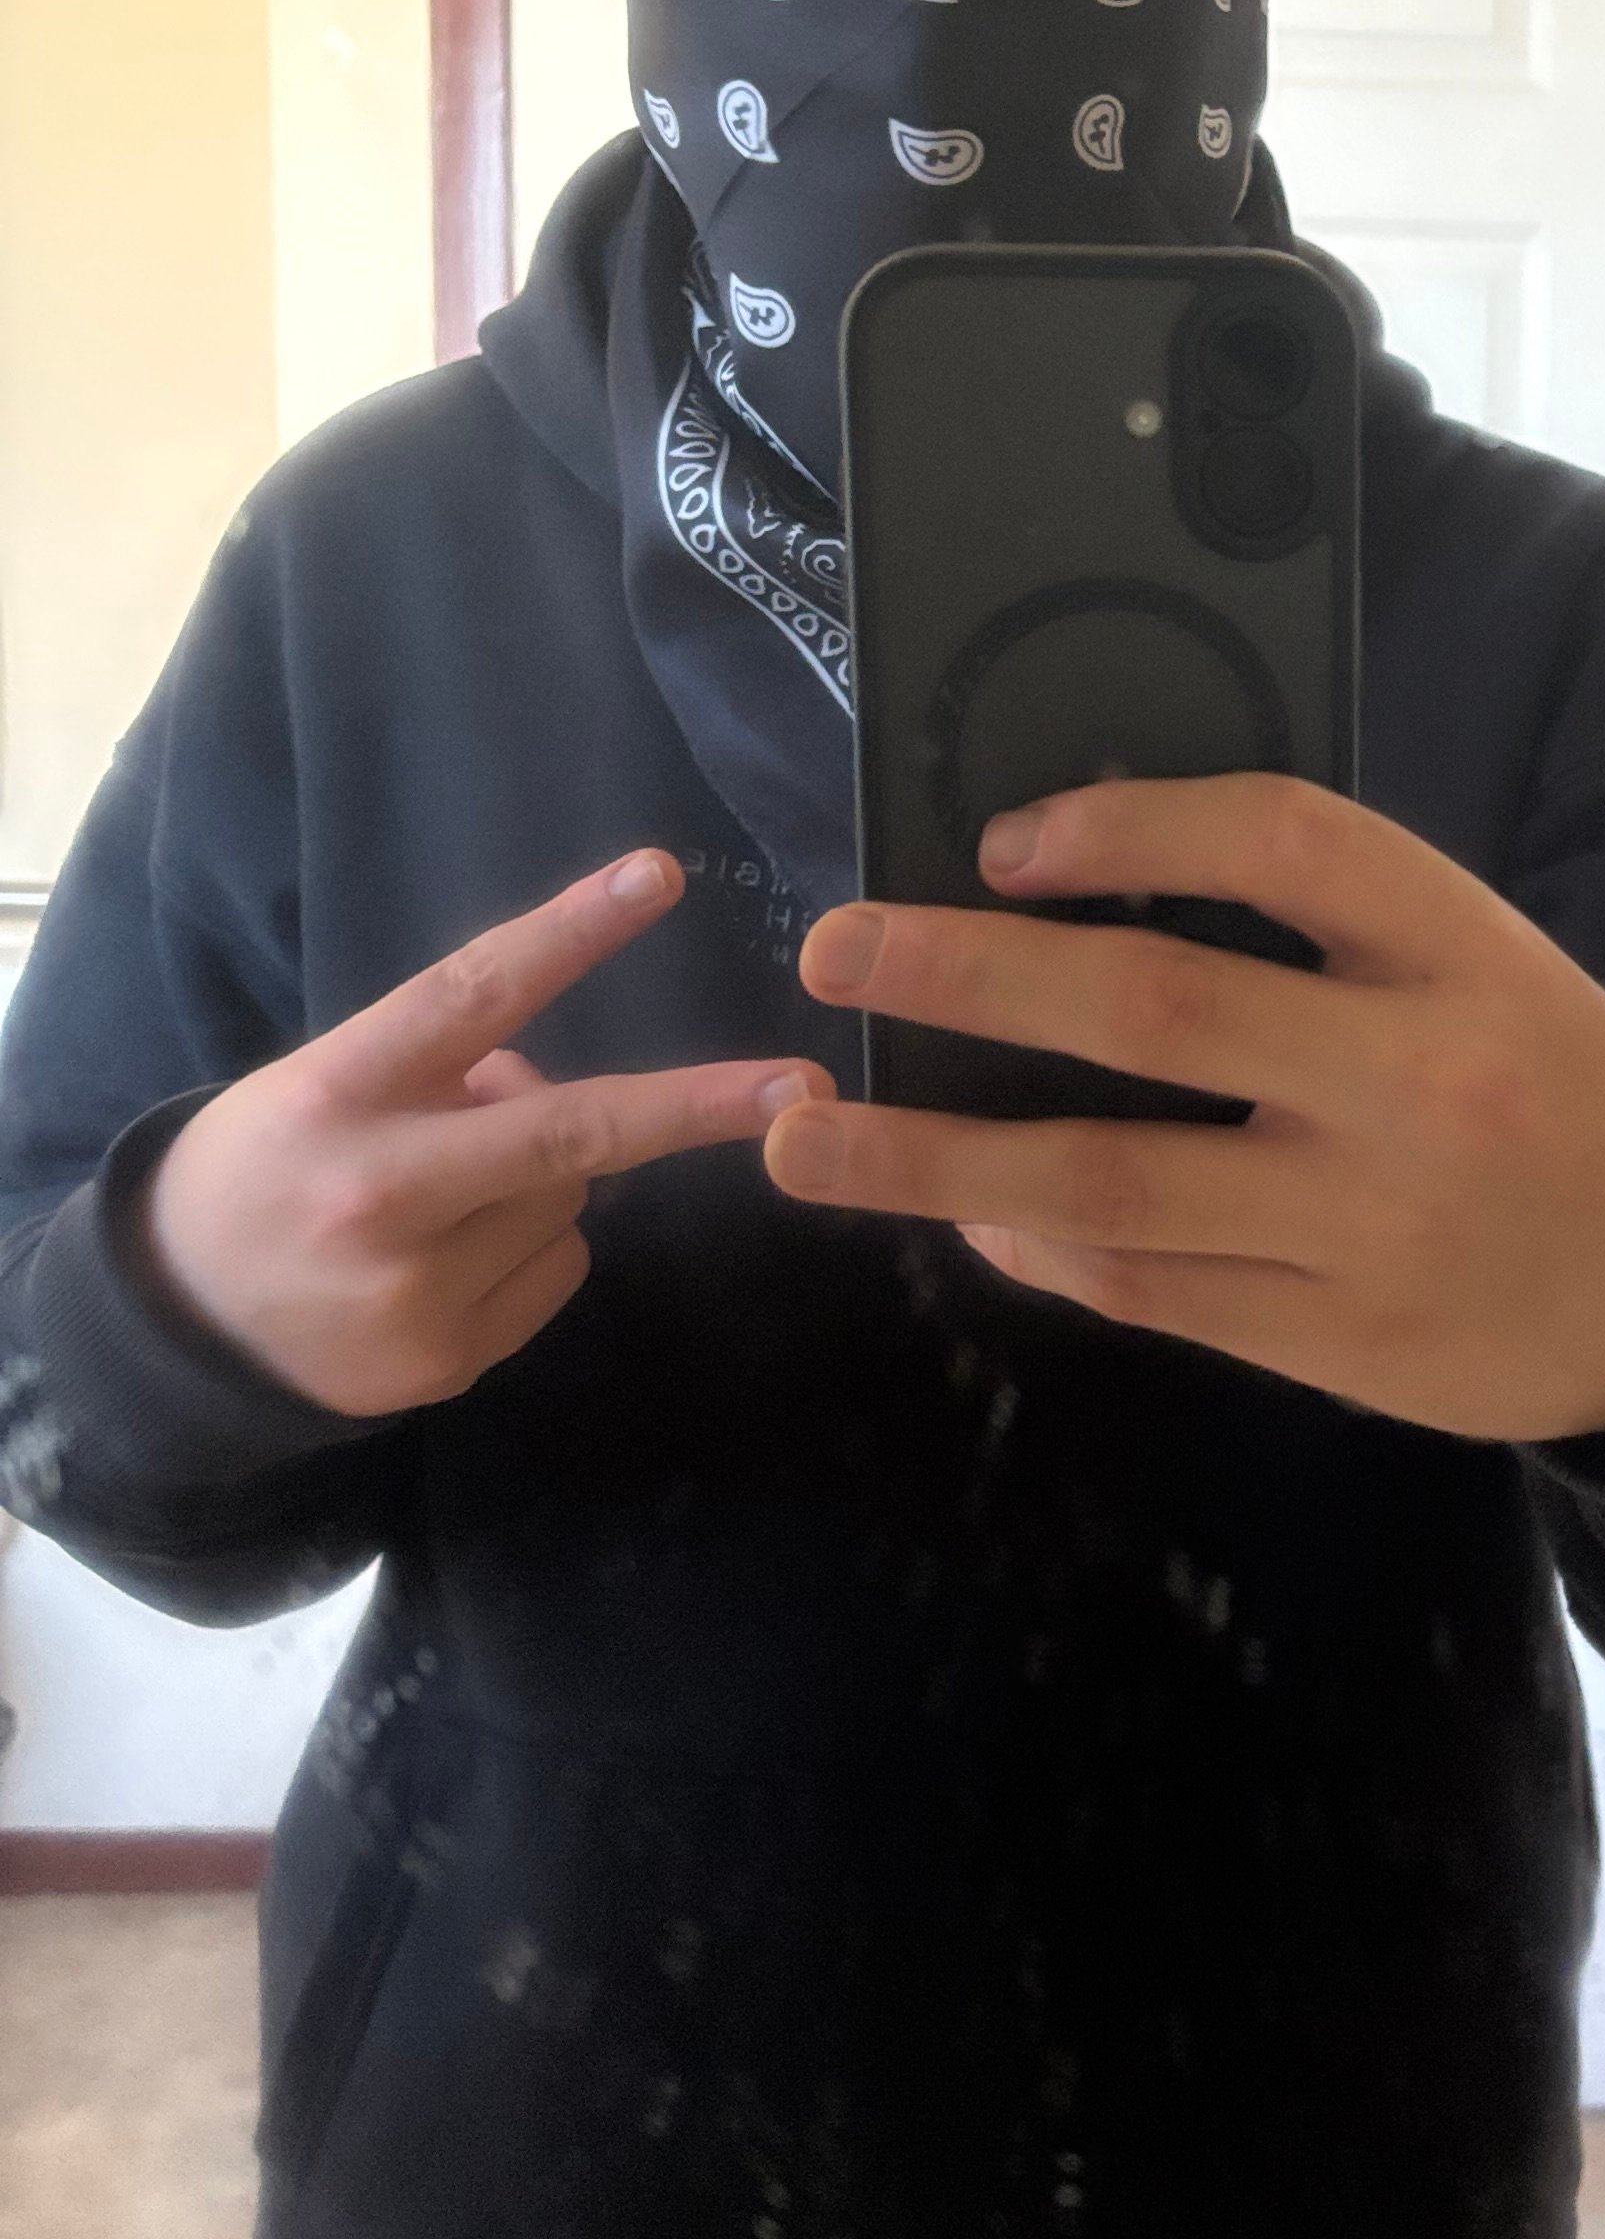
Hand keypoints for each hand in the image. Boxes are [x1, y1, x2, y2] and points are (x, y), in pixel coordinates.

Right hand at [145, 852, 832, 1417]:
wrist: (174, 1325)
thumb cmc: (267, 1167)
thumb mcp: (323, 1083)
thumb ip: (436, 1064)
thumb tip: (544, 1077)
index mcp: (338, 1091)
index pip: (469, 994)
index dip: (570, 932)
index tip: (658, 879)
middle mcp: (380, 1189)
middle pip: (570, 1133)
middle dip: (694, 1106)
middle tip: (797, 1087)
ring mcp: (414, 1288)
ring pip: (571, 1201)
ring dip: (545, 1181)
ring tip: (447, 1195)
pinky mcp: (444, 1358)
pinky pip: (557, 1271)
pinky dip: (529, 1252)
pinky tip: (447, 1259)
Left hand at [761, 776, 1604, 1446]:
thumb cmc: (1552, 1080)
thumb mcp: (1480, 960)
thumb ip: (1322, 926)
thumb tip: (1075, 881)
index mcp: (1462, 951)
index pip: (1287, 843)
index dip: (1134, 822)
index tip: (1008, 834)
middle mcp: (1416, 1082)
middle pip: (1157, 1012)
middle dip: (970, 974)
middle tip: (833, 949)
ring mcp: (1371, 1226)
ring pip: (1114, 1183)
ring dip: (934, 1159)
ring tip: (800, 1139)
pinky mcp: (1341, 1343)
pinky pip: (1151, 1290)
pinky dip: (1039, 1247)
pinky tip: (961, 1217)